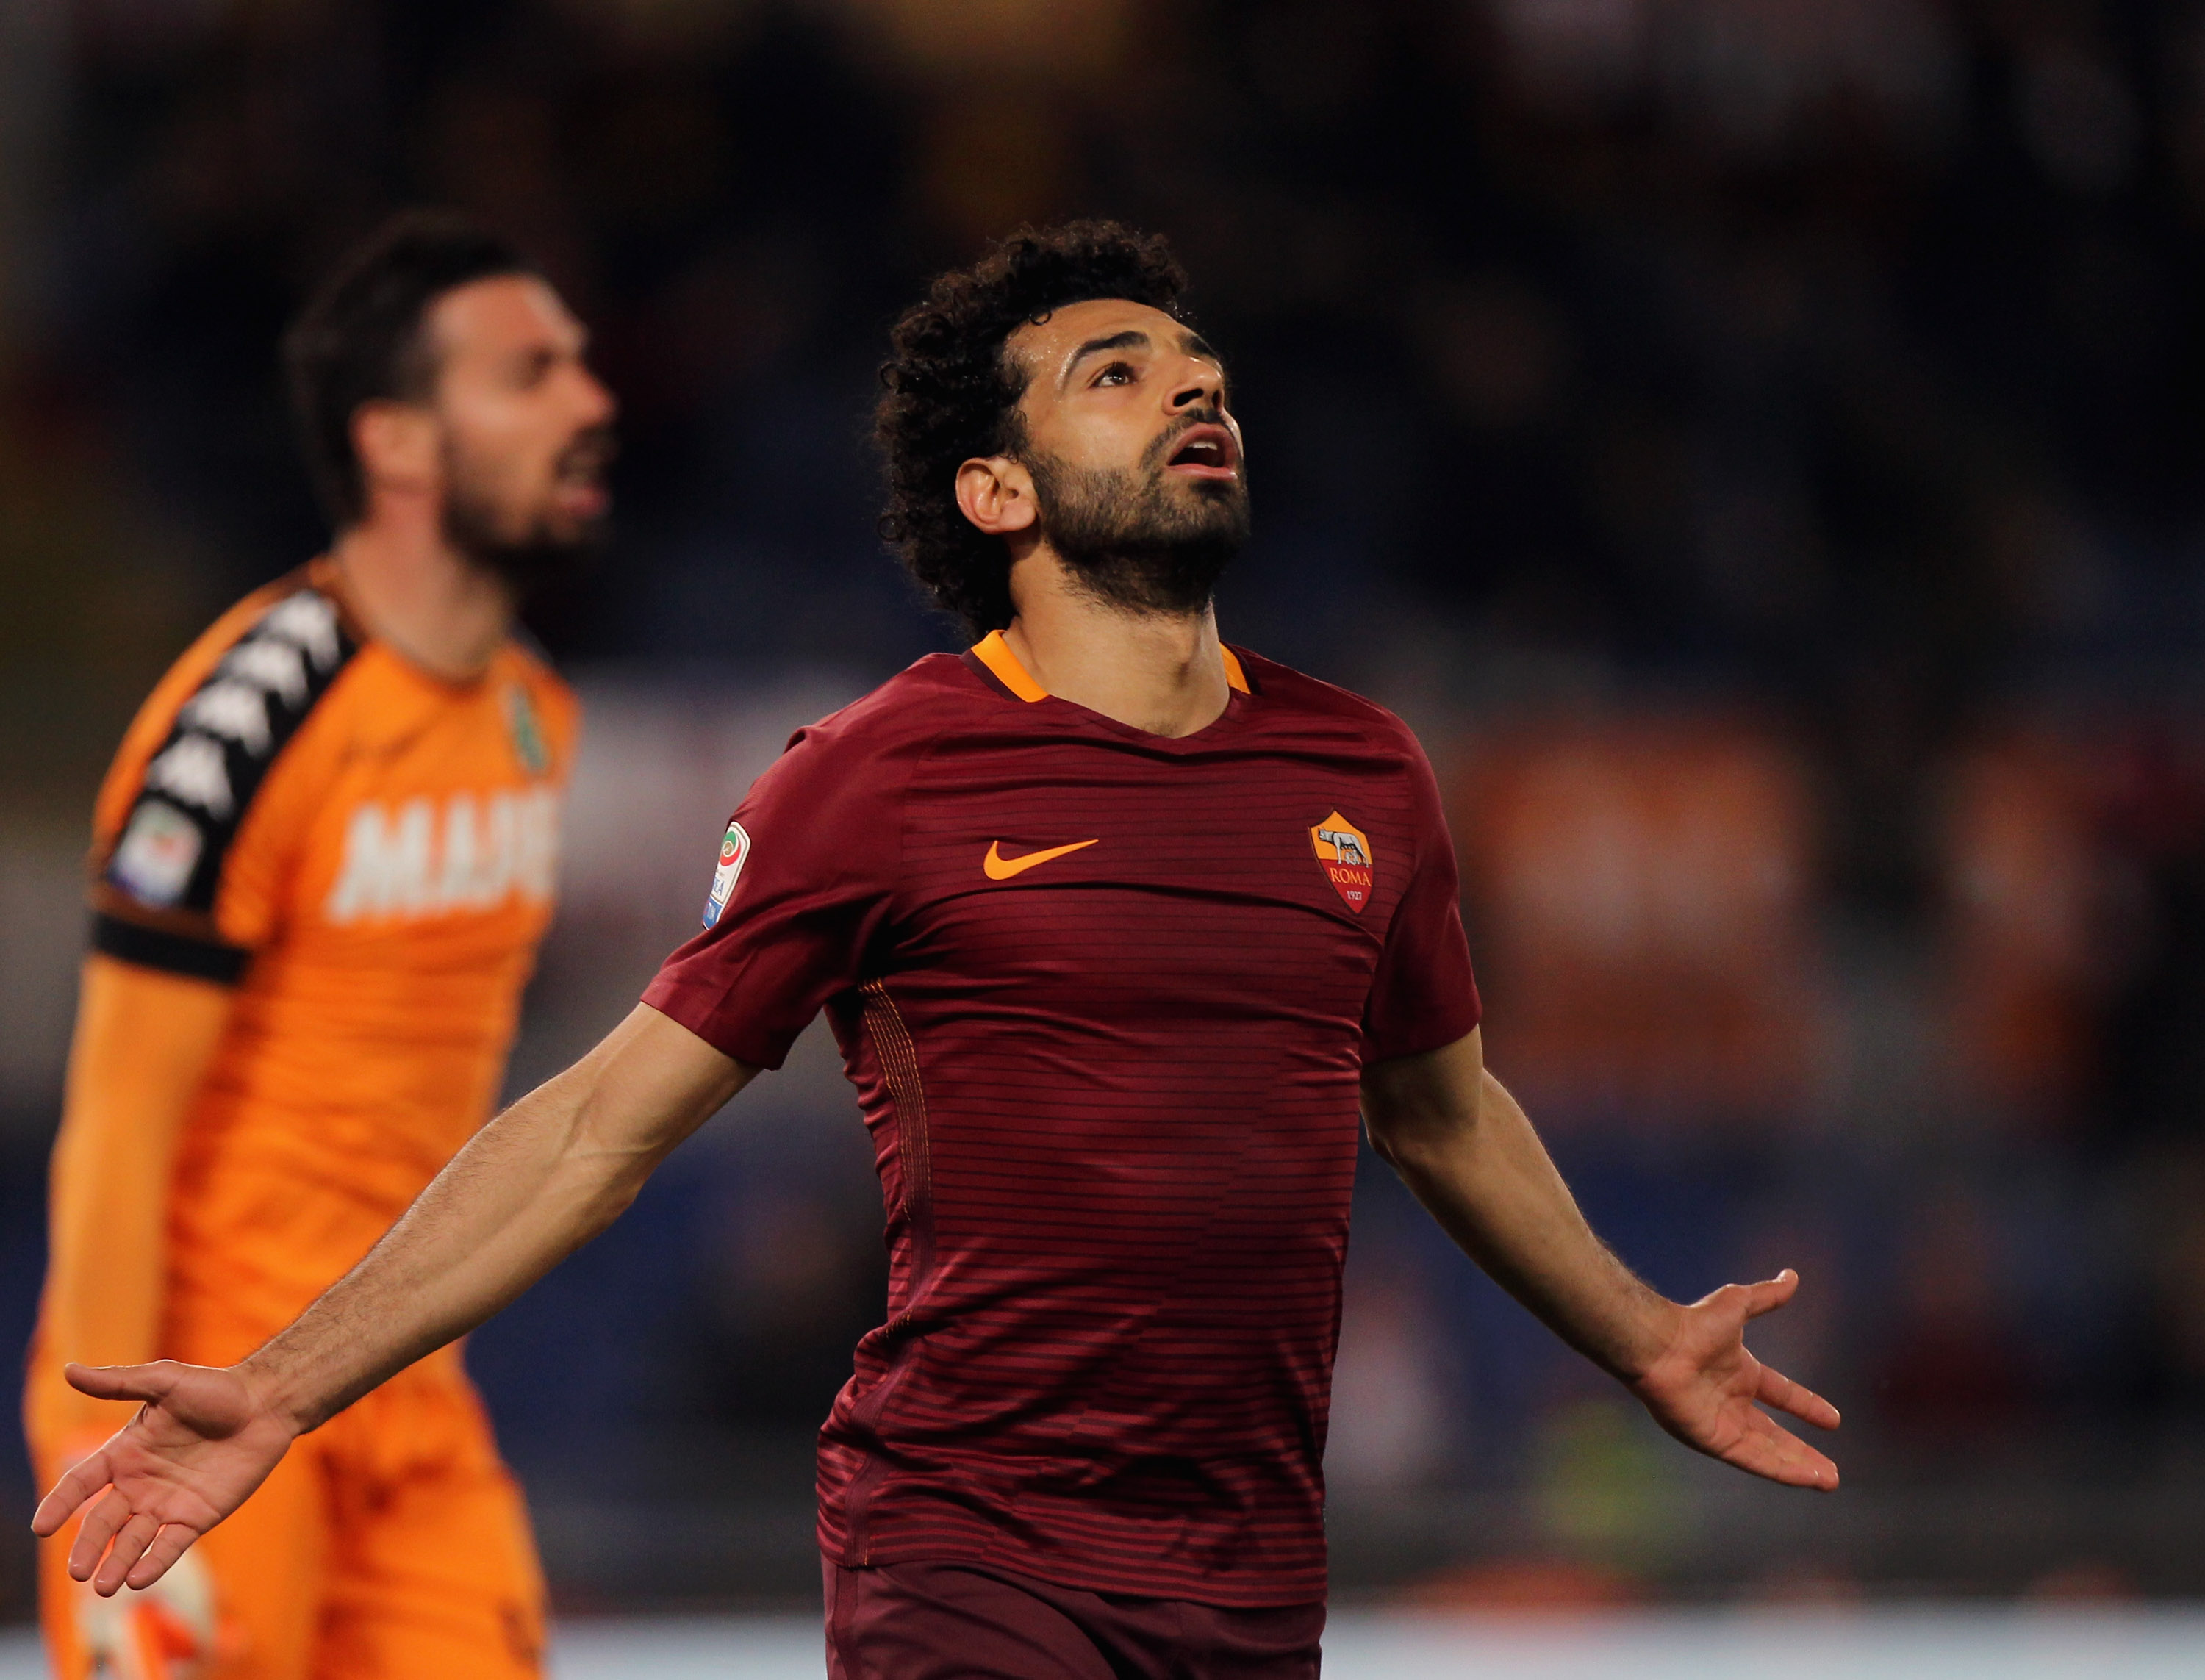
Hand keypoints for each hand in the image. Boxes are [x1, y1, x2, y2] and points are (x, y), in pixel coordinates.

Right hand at [30, 1360, 298, 1594]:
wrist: (266, 1406)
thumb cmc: (216, 1389)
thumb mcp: (165, 1381)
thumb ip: (118, 1383)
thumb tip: (69, 1370)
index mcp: (124, 1453)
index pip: (81, 1483)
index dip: (60, 1504)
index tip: (41, 1527)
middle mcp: (139, 1484)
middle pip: (102, 1521)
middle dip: (88, 1546)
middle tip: (76, 1571)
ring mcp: (166, 1504)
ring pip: (132, 1541)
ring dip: (116, 1563)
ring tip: (104, 1585)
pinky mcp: (196, 1517)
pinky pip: (170, 1546)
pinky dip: (153, 1563)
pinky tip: (138, 1580)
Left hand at [1628, 1269, 1839, 1490]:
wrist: (1661, 1346)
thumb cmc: (1694, 1324)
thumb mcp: (1738, 1304)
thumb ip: (1767, 1296)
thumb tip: (1792, 1276)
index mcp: (1739, 1373)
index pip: (1780, 1394)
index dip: (1806, 1406)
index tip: (1834, 1420)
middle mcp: (1732, 1402)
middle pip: (1775, 1435)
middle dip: (1803, 1452)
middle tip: (1832, 1471)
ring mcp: (1723, 1423)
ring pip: (1768, 1452)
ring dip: (1798, 1466)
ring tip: (1829, 1481)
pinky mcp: (1714, 1440)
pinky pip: (1754, 1460)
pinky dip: (1781, 1470)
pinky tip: (1806, 1478)